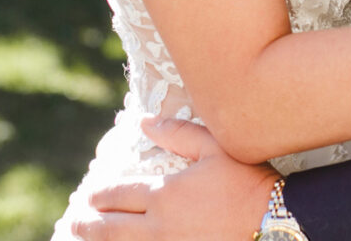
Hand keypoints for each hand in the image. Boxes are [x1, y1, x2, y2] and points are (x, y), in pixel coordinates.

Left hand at [65, 117, 276, 240]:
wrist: (275, 223)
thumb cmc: (247, 182)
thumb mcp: (215, 148)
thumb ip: (178, 133)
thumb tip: (144, 121)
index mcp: (165, 193)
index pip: (120, 194)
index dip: (101, 196)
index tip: (90, 196)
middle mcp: (159, 226)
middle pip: (112, 227)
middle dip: (90, 223)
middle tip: (76, 221)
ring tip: (85, 239)